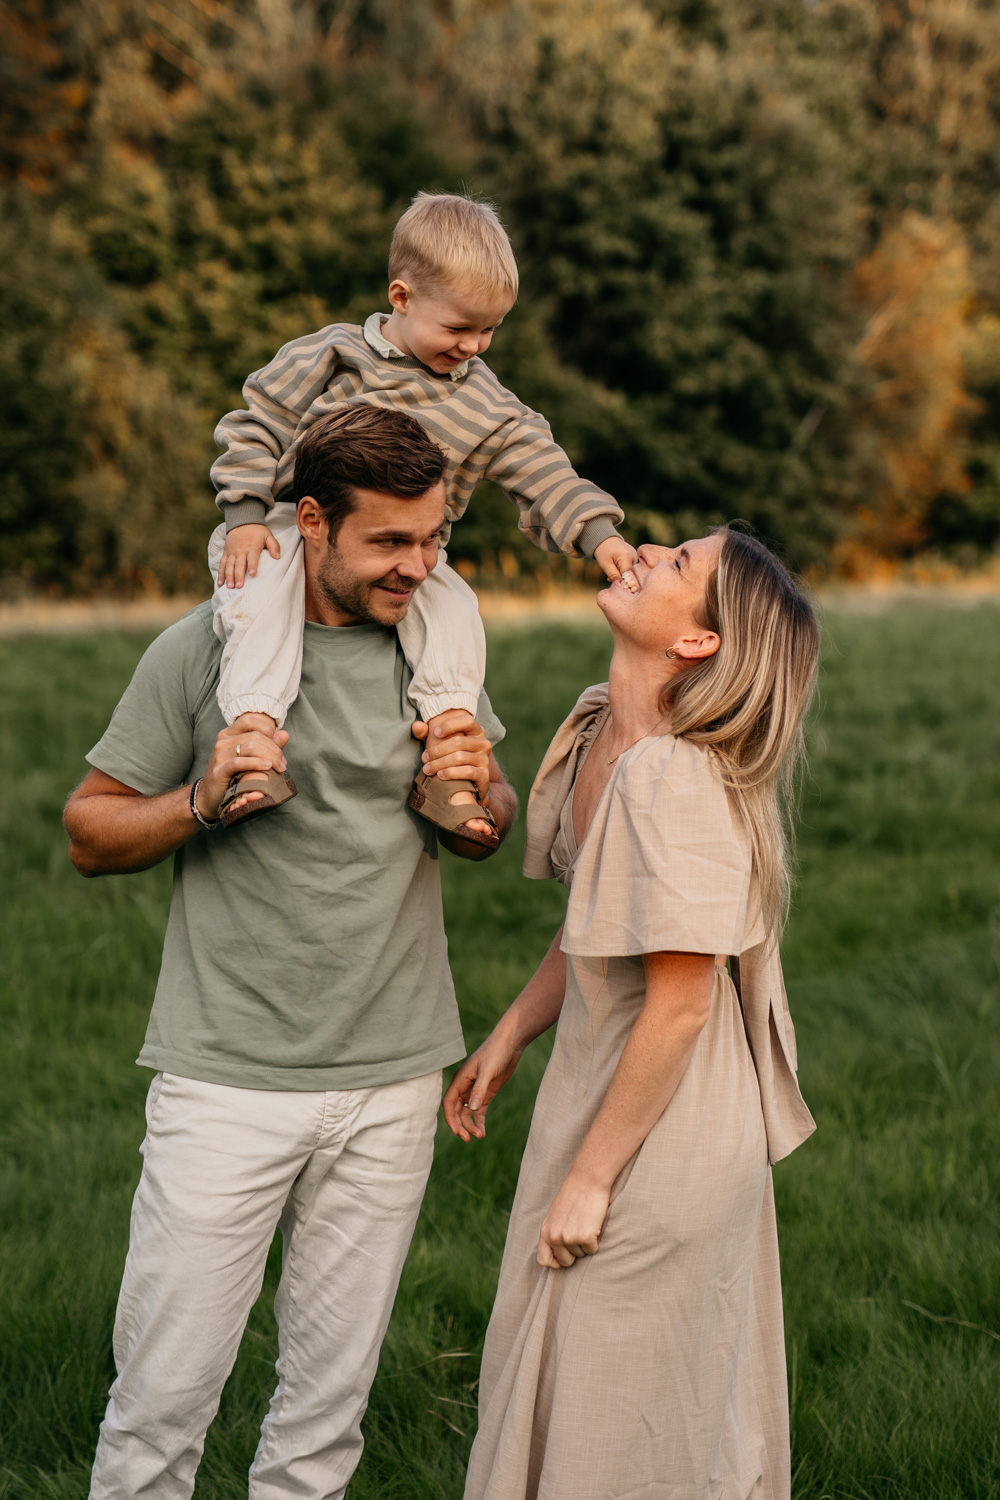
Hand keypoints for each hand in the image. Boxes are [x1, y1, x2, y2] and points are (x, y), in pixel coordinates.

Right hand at [195, 716, 288, 820]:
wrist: (210, 795)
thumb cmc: (233, 775)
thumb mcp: (250, 757)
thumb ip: (267, 745)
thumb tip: (285, 734)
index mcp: (229, 733)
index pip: (250, 720)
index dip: (268, 729)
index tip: (278, 743)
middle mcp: (223, 741)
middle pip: (255, 736)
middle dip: (274, 749)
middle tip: (283, 763)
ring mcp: (219, 755)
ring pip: (250, 747)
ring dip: (270, 757)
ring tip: (279, 768)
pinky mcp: (219, 770)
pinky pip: (240, 762)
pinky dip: (257, 763)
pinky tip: (267, 767)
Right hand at [217, 523, 280, 588]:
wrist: (242, 521)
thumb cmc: (257, 531)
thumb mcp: (268, 535)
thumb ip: (274, 545)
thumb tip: (278, 557)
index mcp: (252, 547)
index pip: (252, 557)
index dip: (252, 565)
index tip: (253, 574)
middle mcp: (240, 550)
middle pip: (239, 564)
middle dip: (238, 575)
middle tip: (239, 586)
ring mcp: (232, 552)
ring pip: (229, 565)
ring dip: (229, 576)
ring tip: (229, 587)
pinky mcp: (226, 553)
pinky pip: (222, 564)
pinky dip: (220, 573)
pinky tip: (220, 583)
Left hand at [412, 709, 492, 837]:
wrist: (469, 783)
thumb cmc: (452, 758)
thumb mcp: (441, 744)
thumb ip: (427, 734)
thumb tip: (417, 726)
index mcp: (476, 731)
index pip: (467, 721)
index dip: (451, 725)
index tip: (435, 733)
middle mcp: (483, 743)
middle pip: (459, 742)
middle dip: (437, 750)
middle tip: (424, 758)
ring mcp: (484, 759)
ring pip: (460, 757)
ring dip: (440, 764)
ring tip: (427, 769)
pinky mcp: (484, 775)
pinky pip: (468, 772)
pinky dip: (451, 773)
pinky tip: (440, 775)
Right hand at [443, 1020, 523, 1141]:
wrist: (510, 1044)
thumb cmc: (496, 1052)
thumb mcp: (487, 1071)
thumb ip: (479, 1089)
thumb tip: (470, 1109)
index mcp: (460, 1079)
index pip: (449, 1103)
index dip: (450, 1118)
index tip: (456, 1131)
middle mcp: (465, 1087)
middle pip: (456, 1111)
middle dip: (460, 1125)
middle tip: (468, 1139)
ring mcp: (475, 1091)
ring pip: (467, 1113)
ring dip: (470, 1125)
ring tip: (479, 1136)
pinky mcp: (486, 1093)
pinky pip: (478, 1111)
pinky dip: (478, 1121)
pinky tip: (482, 1131)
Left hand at [537, 1170, 611, 1268]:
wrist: (587, 1179)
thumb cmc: (574, 1194)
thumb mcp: (555, 1215)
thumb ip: (554, 1232)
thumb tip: (559, 1253)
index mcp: (545, 1230)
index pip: (543, 1260)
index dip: (555, 1262)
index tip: (565, 1257)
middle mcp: (555, 1236)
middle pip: (566, 1261)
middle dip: (575, 1253)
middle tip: (580, 1236)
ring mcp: (569, 1237)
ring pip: (581, 1255)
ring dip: (586, 1244)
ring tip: (586, 1223)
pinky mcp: (585, 1237)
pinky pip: (593, 1250)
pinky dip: (596, 1241)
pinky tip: (594, 1225)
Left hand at [593, 536, 638, 588]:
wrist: (605, 539)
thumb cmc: (603, 551)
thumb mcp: (605, 564)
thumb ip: (613, 575)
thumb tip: (621, 584)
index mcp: (627, 557)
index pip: (628, 575)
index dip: (622, 582)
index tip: (614, 584)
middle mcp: (634, 556)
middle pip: (629, 574)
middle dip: (620, 578)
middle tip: (609, 577)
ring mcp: (635, 557)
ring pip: (630, 572)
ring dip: (621, 574)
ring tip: (612, 569)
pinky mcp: (635, 558)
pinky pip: (630, 568)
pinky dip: (623, 571)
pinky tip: (616, 568)